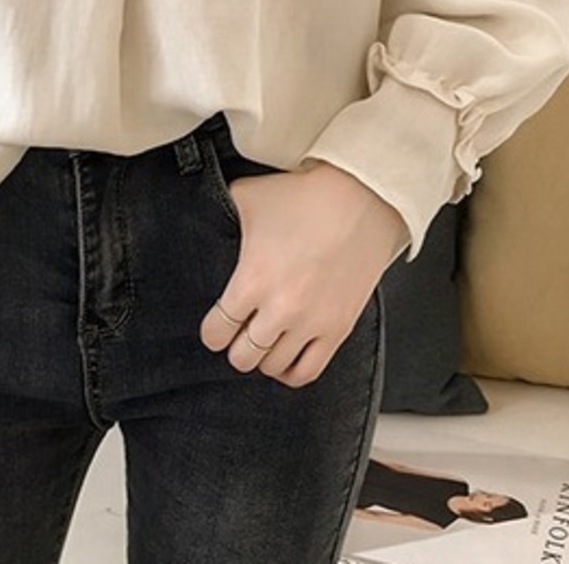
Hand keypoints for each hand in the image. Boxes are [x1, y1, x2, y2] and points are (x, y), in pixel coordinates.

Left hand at [199, 161, 406, 386]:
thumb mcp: (247, 197)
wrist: (359, 198)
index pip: (216, 332)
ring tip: (261, 342)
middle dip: (234, 347)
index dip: (211, 332)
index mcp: (251, 280)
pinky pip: (307, 372)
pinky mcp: (338, 328)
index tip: (214, 327)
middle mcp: (280, 308)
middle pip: (242, 356)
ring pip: (273, 367)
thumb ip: (222, 213)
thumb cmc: (305, 197)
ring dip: (262, 357)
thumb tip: (208, 214)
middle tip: (237, 334)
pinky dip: (290, 372)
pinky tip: (285, 358)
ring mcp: (311, 322)